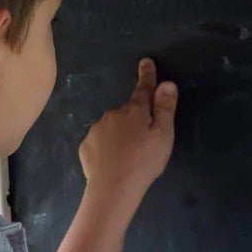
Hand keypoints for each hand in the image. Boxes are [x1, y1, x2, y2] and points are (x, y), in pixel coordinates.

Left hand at [78, 58, 177, 219]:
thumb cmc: (143, 162)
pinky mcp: (85, 146)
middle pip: (128, 112)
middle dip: (135, 120)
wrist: (112, 189)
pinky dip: (106, 148)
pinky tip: (112, 163)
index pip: (143, 89)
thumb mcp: (163, 136)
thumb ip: (164, 109)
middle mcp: (113, 114)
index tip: (146, 62)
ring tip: (127, 157)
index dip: (147, 76)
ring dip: (119, 135)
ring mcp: (96, 129)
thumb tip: (166, 83)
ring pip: (112, 126)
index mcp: (134, 110)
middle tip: (143, 143)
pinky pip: (99, 141)